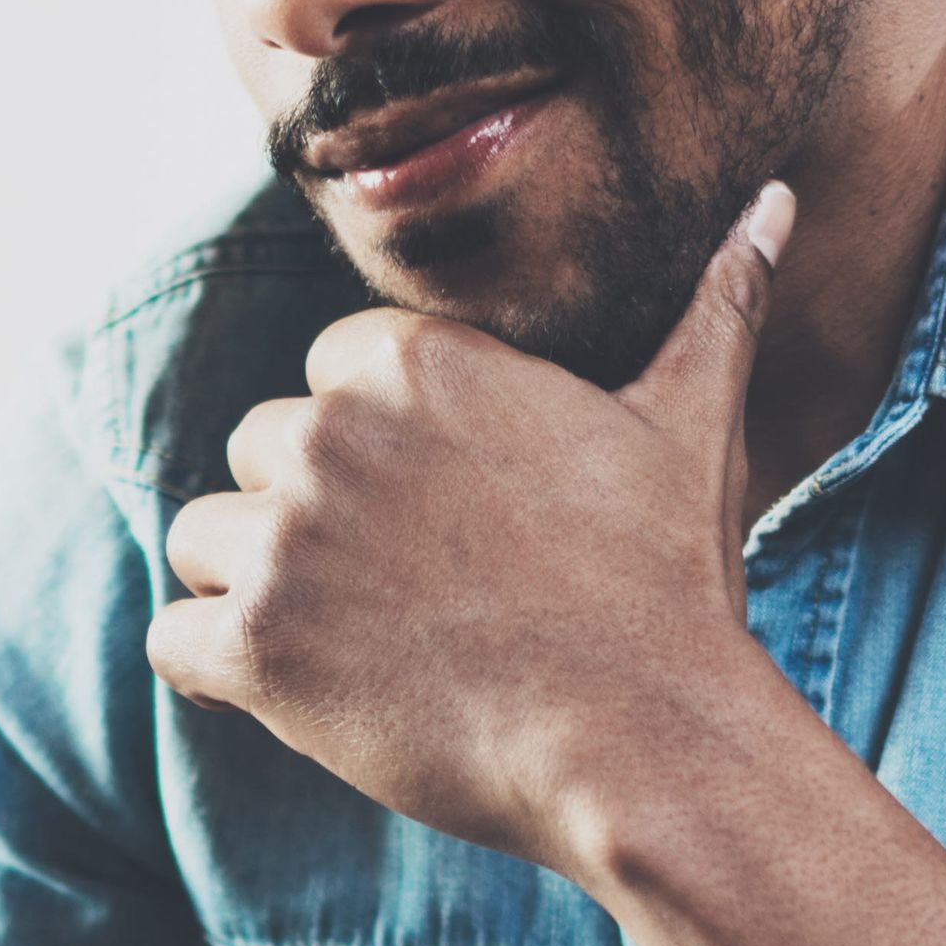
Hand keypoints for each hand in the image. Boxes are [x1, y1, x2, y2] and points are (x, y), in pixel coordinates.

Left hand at [146, 183, 801, 887]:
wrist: (646, 742)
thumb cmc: (668, 586)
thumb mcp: (693, 422)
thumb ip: (715, 303)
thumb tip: (773, 204)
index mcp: (410, 359)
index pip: (326, 379)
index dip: (378, 459)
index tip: (440, 522)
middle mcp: (328, 429)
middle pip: (258, 457)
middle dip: (311, 523)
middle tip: (411, 597)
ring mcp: (281, 537)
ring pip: (206, 544)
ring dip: (259, 596)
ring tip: (361, 648)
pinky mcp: (253, 644)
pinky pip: (172, 640)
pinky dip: (217, 675)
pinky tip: (302, 696)